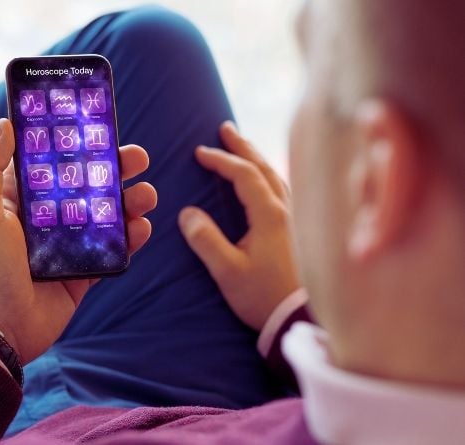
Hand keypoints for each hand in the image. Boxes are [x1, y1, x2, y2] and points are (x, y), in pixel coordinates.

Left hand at [0, 118, 156, 363]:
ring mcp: (64, 249)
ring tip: (146, 194)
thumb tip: (5, 124)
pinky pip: (111, 253)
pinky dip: (130, 239)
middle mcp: (42, 221)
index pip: (51, 164)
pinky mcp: (81, 276)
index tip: (99, 127)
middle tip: (139, 157)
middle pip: (86, 187)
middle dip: (114, 170)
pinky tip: (142, 227)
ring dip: (130, 202)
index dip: (75, 146)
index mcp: (16, 201)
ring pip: (105, 217)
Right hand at [178, 122, 300, 329]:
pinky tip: (264, 182)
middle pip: (264, 168)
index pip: (243, 175)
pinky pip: (282, 190)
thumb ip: (206, 240)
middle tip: (225, 129)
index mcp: (269, 214)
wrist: (300, 319)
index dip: (221, 160)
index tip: (199, 152)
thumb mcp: (228, 271)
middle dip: (243, 147)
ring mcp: (297, 219)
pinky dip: (267, 176)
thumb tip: (187, 213)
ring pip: (276, 177)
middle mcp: (287, 210)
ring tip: (243, 148)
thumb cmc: (264, 296)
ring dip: (257, 159)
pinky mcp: (300, 231)